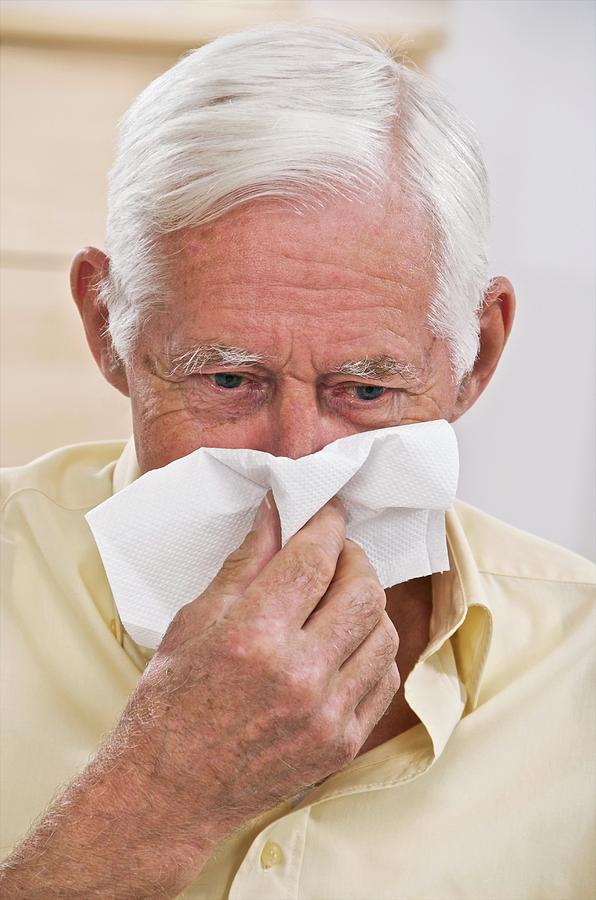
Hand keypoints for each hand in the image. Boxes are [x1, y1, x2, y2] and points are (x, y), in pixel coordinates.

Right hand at [127, 494, 398, 869]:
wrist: (169, 792)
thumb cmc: (170, 702)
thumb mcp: (194, 620)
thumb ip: (246, 564)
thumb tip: (277, 514)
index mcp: (254, 636)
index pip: (315, 558)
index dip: (327, 524)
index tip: (328, 511)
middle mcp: (299, 674)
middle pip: (364, 590)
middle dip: (354, 557)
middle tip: (335, 552)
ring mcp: (328, 714)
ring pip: (384, 632)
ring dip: (366, 602)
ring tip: (339, 598)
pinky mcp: (343, 744)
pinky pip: (384, 678)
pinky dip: (372, 650)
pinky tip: (345, 643)